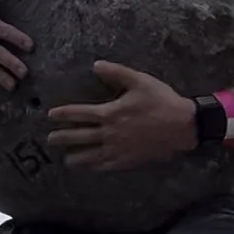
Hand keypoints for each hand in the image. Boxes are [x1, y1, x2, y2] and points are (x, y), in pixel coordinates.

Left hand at [47, 62, 196, 170]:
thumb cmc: (161, 101)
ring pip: (90, 156)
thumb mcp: (139, 81)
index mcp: (110, 113)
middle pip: (79, 137)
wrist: (183, 126)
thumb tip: (96, 65)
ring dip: (75, 157)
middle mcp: (109, 133)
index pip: (79, 114)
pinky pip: (106, 166)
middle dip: (62, 138)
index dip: (63, 114)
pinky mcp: (128, 160)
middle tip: (50, 140)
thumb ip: (116, 72)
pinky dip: (94, 167)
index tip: (50, 115)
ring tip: (66, 160)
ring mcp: (118, 149)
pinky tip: (89, 168)